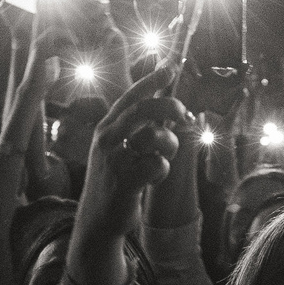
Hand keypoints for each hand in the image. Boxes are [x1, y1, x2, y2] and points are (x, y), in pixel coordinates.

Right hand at [74, 64, 191, 241]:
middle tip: (185, 113)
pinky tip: (153, 178)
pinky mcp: (124, 181)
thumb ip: (138, 123)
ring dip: (170, 146)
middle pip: (142, 109)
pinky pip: (158, 165)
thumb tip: (161, 97)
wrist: (98, 218)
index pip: (130, 96)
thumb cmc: (116, 178)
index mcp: (106, 127)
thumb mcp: (118, 147)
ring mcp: (113, 160)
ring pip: (155, 137)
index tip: (171, 66)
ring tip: (164, 156)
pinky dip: (163, 171)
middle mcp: (106, 139)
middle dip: (169, 105)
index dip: (152, 79)